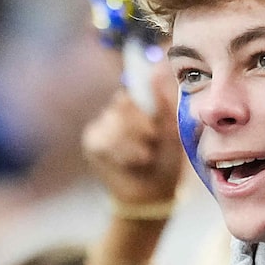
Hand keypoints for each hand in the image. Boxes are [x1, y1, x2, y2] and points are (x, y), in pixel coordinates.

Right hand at [83, 84, 185, 207]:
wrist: (154, 193)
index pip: (136, 85)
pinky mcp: (93, 142)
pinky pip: (105, 140)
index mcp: (140, 102)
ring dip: (135, 143)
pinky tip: (133, 163)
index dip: (147, 100)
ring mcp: (103, 124)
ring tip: (146, 156)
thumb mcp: (172, 130)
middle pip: (123, 102)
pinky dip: (123, 154)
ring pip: (114, 122)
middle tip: (154, 141)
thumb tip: (157, 70)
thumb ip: (164, 102)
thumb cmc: (167, 160)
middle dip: (143, 125)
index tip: (158, 120)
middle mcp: (119, 109)